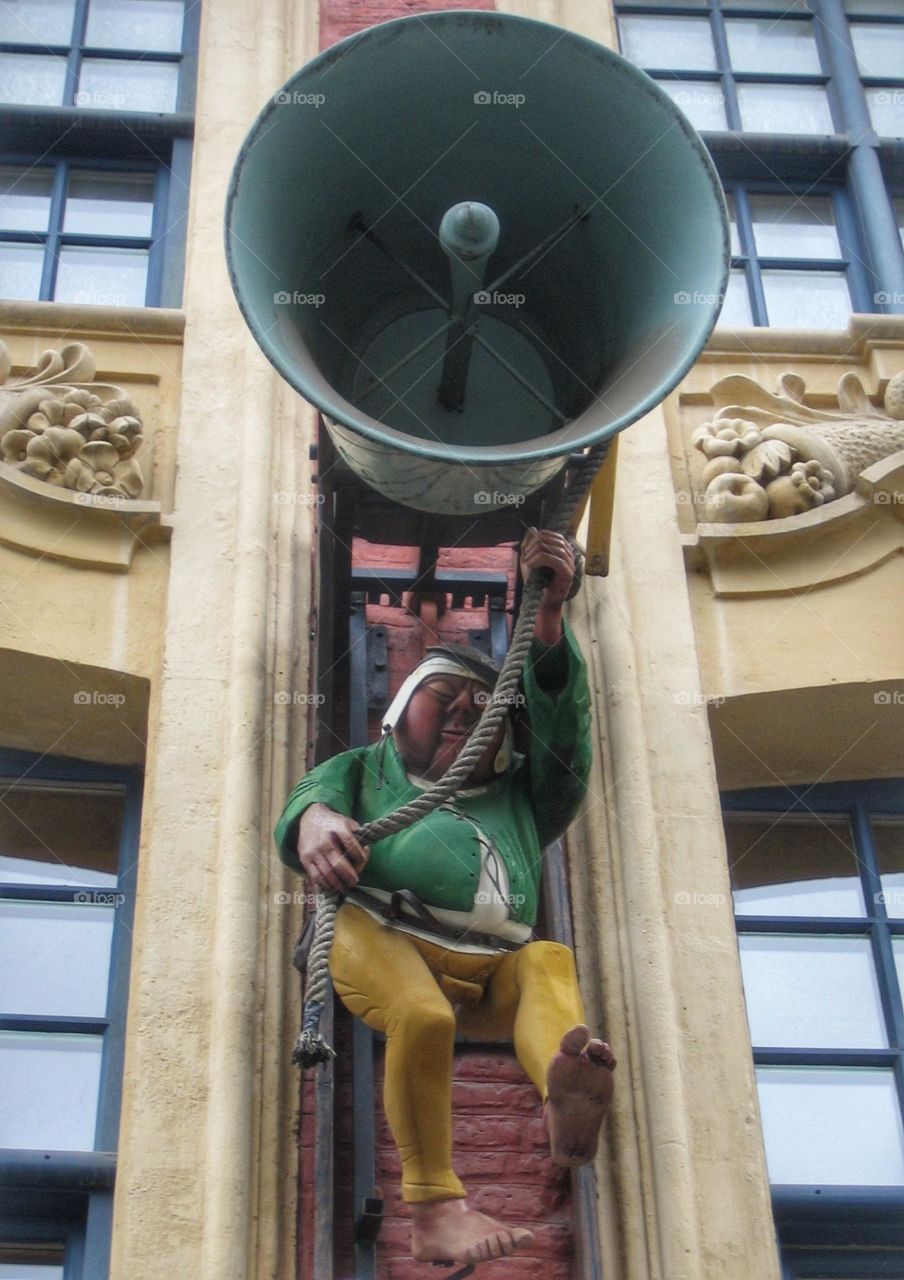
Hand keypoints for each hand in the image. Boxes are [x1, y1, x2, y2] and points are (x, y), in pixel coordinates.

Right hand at [296, 803, 368, 892]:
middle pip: (338, 863)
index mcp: (338, 827)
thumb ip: (358, 836)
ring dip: (338, 883)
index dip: (359, 855)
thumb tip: (365, 853)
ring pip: (327, 872)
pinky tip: (331, 885)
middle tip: (355, 881)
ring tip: (344, 886)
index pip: (351, 844)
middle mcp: (325, 839)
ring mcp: (313, 850)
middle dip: (349, 875)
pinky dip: (325, 883)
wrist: (309, 818)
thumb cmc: (333, 824)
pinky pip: (315, 876)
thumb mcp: (347, 822)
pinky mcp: (305, 858)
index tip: (362, 861)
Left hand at [520, 529, 575, 645]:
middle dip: (534, 545)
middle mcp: (569, 555)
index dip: (537, 538)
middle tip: (525, 556)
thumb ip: (529, 544)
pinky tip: (531, 566)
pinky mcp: (567, 573)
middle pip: (551, 539)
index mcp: (563, 551)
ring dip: (535, 553)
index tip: (526, 549)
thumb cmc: (536, 583)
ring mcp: (570, 564)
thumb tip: (533, 528)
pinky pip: (554, 559)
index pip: (551, 535)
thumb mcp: (529, 560)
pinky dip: (539, 560)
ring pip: (552, 548)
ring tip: (527, 562)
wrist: (541, 603)